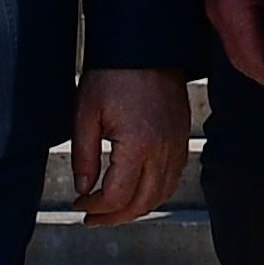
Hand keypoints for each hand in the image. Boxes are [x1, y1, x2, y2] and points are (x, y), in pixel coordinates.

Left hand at [70, 66, 191, 224]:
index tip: (80, 205)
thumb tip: (84, 188)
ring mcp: (177, 144)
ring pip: (161, 194)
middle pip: (143, 203)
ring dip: (137, 208)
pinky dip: (156, 192)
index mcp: (138, 146)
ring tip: (114, 210)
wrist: (145, 46)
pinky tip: (139, 190)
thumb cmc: (113, 74)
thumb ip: (84, 157)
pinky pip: (174, 177)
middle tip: (93, 218)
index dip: (96, 208)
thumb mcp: (85, 115)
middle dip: (115, 217)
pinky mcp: (183, 137)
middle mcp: (163, 150)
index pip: (117, 196)